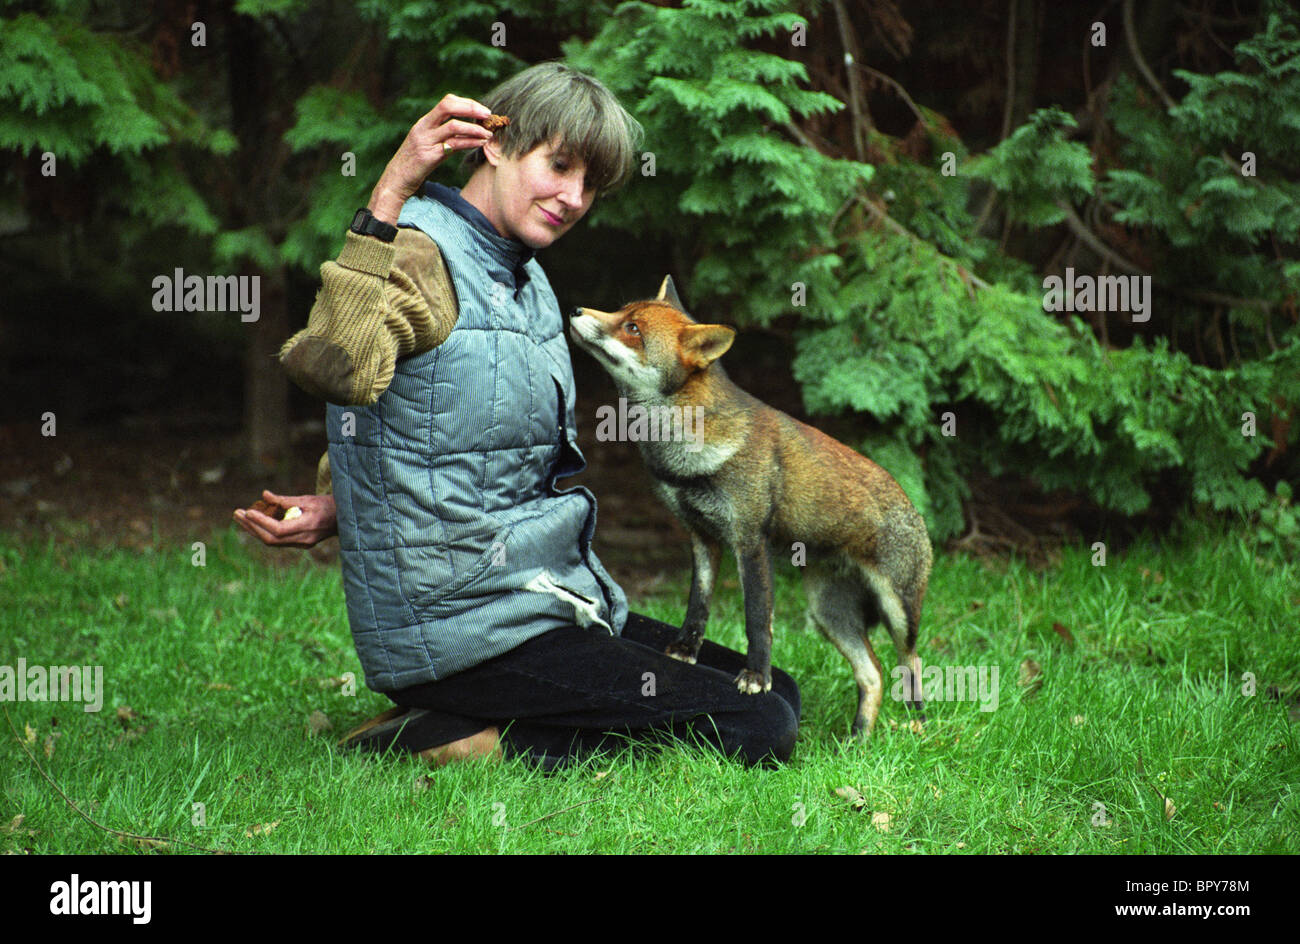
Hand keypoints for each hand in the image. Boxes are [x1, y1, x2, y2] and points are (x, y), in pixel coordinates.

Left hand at [233, 491, 337, 547]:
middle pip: (271, 538)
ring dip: (254, 530)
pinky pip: (277, 540)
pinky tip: (254, 522)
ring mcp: (302, 544)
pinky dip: (264, 531)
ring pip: (272, 541)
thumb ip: (285, 500)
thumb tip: (264, 495)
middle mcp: (304, 539)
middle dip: (252, 526)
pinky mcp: (299, 544)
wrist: (344, 520)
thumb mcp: (308, 498)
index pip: (279, 529)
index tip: (248, 511)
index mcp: (308, 526)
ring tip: (241, 517)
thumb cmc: (327, 505)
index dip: (262, 522)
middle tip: (237, 513)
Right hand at [368, 94, 494, 222]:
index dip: (466, 103)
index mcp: (424, 122)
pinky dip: (470, 142)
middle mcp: (423, 128)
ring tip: (488, 133)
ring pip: (453, 126)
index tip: (481, 110)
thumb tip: (470, 131)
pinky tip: (481, 143)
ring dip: (475, 128)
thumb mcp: (429, 144)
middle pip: (448, 106)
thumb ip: (446, 136)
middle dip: (471, 108)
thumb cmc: (415, 164)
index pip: (446, 102)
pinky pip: (454, 145)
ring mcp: (426, 141)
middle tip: (488, 114)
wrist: (396, 181)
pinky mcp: (430, 156)